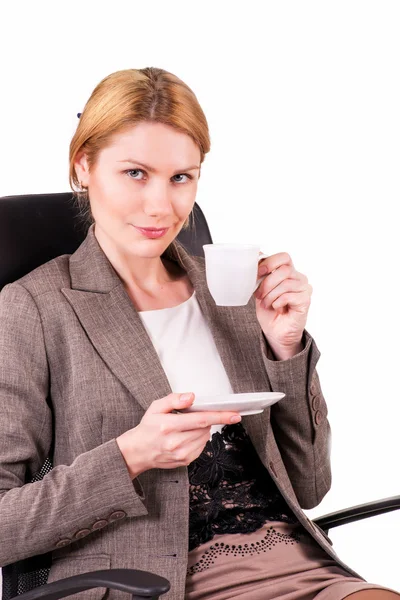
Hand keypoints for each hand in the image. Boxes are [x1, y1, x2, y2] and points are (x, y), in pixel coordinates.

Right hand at [116, 392, 240, 478]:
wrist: (138, 451)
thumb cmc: (148, 427)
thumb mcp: (156, 407)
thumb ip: (174, 400)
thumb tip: (192, 397)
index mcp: (169, 426)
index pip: (201, 419)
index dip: (221, 416)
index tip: (235, 414)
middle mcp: (176, 442)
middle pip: (205, 428)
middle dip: (207, 419)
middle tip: (195, 415)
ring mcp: (181, 454)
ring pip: (205, 437)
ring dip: (203, 429)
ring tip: (187, 426)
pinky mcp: (185, 461)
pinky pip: (201, 447)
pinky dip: (199, 438)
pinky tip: (187, 435)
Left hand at [254, 252, 311, 355]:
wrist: (275, 331)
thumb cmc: (269, 310)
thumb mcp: (261, 290)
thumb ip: (261, 276)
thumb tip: (255, 259)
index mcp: (288, 272)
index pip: (284, 257)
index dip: (270, 262)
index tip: (258, 272)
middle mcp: (299, 278)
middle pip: (284, 270)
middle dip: (267, 283)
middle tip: (259, 295)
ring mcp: (304, 289)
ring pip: (286, 283)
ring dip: (270, 295)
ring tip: (266, 304)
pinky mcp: (306, 300)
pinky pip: (289, 296)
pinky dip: (277, 302)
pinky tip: (276, 307)